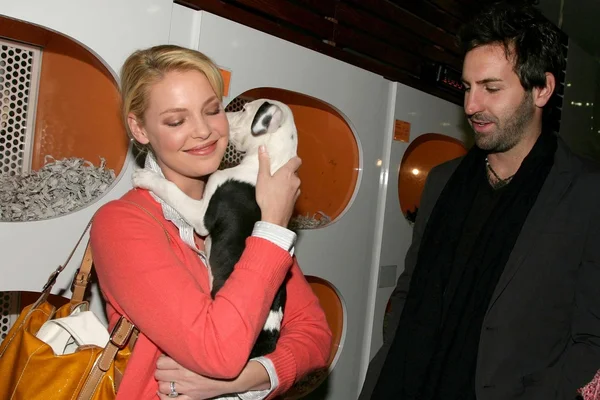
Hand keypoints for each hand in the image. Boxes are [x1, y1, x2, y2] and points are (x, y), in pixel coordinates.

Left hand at [155, 355, 270, 398]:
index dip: (162, 360)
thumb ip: (188, 348)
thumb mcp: (202, 351)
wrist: (231, 376)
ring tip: (167, 380)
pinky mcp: (191, 398)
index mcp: (187, 362)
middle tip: (166, 369)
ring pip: (162, 387)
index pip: (161, 362)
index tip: (166, 360)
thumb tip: (174, 343)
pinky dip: (164, 397)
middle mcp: (185, 376)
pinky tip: (165, 392)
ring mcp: (187, 389)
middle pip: (159, 374)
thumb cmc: (216, 362)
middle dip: (161, 371)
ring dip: (163, 383)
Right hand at [256, 145, 301, 227]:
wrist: (274, 217)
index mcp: (288, 173)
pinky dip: (288, 191)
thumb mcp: (262, 178)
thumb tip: (263, 147)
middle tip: (276, 174)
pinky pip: (293, 192)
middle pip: (294, 172)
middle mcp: (295, 181)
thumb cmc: (267, 196)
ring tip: (276, 186)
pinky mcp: (295, 200)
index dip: (293, 159)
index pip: (297, 161)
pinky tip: (279, 195)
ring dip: (288, 183)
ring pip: (294, 183)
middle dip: (287, 172)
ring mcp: (297, 191)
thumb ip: (264, 162)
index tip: (286, 160)